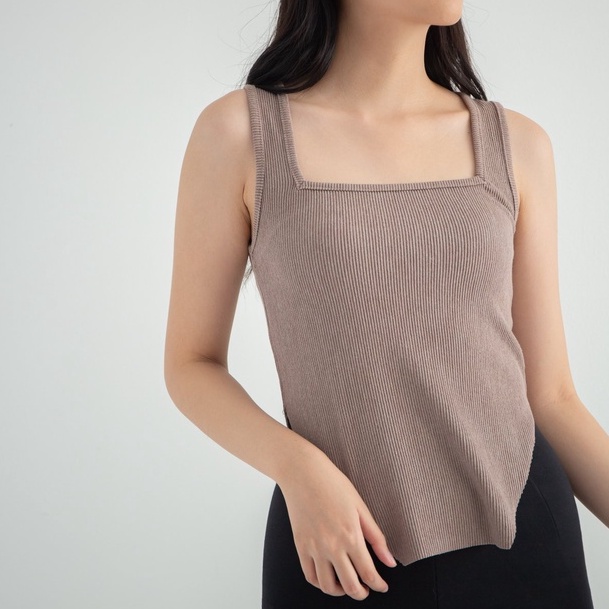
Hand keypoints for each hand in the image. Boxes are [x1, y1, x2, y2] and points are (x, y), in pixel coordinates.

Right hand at [278, 452, 397, 599]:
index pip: (368, 573)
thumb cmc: (332, 483)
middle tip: (367, 590)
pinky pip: (310, 576)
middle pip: (350, 585)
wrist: (302, 472)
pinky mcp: (300, 546)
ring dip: (341, 592)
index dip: (378, 584)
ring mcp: (314, 547)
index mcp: (351, 535)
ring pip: (328, 586)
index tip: (382, 586)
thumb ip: (376, 537)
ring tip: (347, 585)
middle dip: (361, 593)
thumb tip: (390, 561)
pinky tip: (328, 577)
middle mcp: (332, 546)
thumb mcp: (360, 506)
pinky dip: (320, 583)